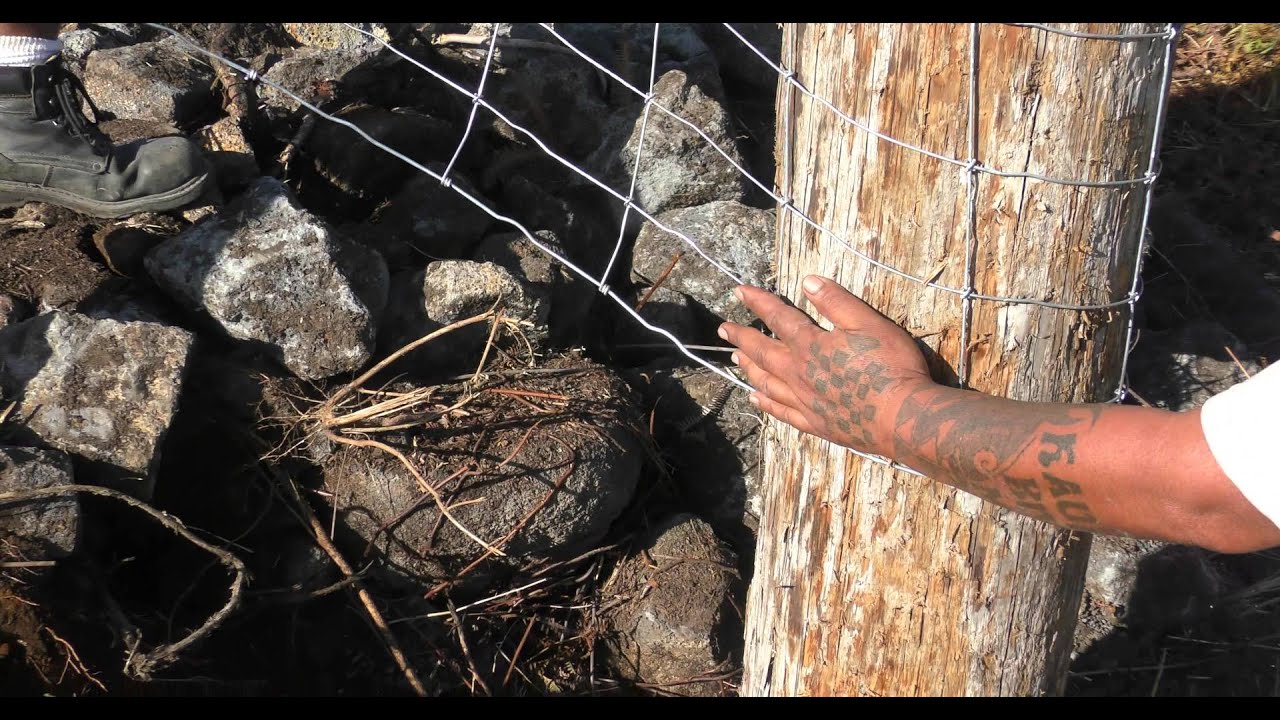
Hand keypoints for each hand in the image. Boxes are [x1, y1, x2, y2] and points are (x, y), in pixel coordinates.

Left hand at [718, 275, 931, 454]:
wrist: (900, 417)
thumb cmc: (890, 366)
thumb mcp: (868, 322)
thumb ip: (836, 301)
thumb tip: (808, 281)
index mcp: (810, 345)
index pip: (777, 317)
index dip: (757, 302)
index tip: (739, 291)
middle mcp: (798, 372)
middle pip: (763, 351)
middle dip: (742, 337)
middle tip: (723, 330)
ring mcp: (803, 400)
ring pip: (766, 381)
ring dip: (749, 368)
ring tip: (735, 359)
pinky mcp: (813, 423)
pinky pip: (780, 411)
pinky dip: (764, 403)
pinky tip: (755, 398)